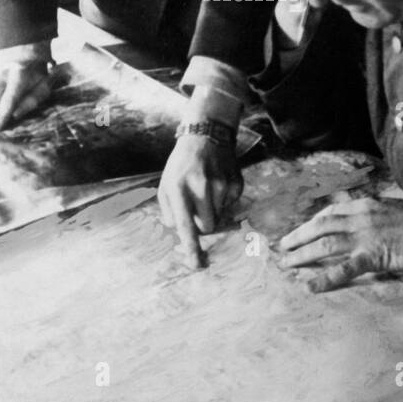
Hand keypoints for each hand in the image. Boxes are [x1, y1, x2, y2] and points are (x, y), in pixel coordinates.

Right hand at [0, 58, 55, 133]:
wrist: (25, 54)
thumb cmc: (36, 76)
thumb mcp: (43, 88)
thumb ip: (31, 102)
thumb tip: (15, 115)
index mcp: (19, 75)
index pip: (9, 100)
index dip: (1, 116)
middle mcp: (2, 71)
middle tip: (11, 104)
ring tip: (2, 99)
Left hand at [159, 134, 242, 267]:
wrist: (206, 136)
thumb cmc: (182, 165)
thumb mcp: (166, 184)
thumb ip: (170, 212)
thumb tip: (182, 233)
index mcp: (178, 188)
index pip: (186, 225)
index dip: (192, 248)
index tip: (197, 265)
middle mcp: (201, 187)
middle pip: (207, 227)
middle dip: (202, 225)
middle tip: (197, 209)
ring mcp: (221, 185)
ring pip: (220, 217)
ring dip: (212, 211)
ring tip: (206, 190)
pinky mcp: (236, 183)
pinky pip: (230, 206)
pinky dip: (223, 201)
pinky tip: (217, 184)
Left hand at [278, 196, 402, 292]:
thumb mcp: (399, 209)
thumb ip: (381, 215)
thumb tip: (374, 222)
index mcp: (367, 204)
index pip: (331, 212)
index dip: (311, 222)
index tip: (299, 230)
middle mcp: (361, 217)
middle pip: (320, 225)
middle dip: (298, 236)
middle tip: (281, 247)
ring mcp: (365, 236)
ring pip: (324, 244)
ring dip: (301, 254)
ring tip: (285, 264)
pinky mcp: (372, 255)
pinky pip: (342, 269)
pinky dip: (323, 278)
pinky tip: (308, 286)